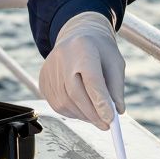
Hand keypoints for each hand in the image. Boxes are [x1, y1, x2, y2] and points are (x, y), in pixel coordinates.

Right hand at [39, 12, 124, 129]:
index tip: (111, 119)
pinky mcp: (42, 79)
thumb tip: (117, 112)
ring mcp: (49, 69)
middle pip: (75, 93)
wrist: (76, 34)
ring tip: (96, 115)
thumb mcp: (115, 62)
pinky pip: (57, 104)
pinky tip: (82, 108)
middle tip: (105, 125)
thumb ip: (116, 87)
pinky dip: (72, 112)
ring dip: (83, 115)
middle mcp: (62, 57)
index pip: (91, 79)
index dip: (101, 101)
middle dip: (92, 113)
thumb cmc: (100, 50)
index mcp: (83, 48)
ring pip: (65, 102)